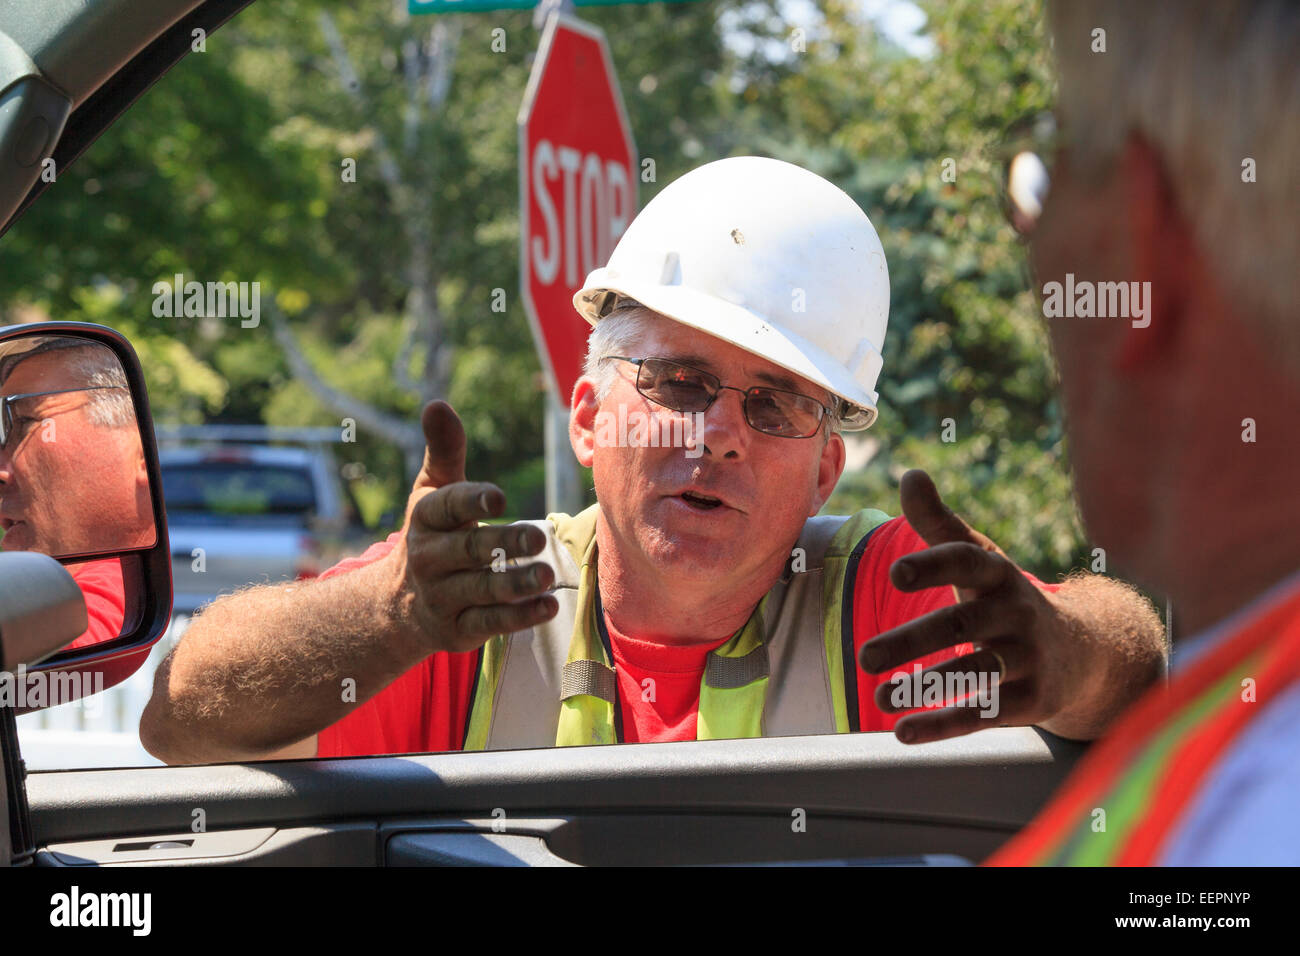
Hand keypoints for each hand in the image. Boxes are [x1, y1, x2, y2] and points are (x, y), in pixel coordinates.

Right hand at [385, 401, 558, 653]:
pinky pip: (489, 624)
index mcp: (425, 520)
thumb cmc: (432, 534)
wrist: (397, 606)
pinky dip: (519, 617)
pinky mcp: (457, 631)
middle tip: (538, 538)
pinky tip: (549, 606)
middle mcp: (429, 559)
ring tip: (547, 575)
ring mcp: (442, 597)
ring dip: (515, 584)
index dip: (472, 501)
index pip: (447, 507)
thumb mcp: (432, 493)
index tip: (499, 497)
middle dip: (503, 545)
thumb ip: (444, 451)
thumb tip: (437, 403)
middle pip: (469, 550)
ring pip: (482, 590)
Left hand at [858, 469, 1074, 743]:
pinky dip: (945, 724)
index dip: (934, 565)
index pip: (966, 562)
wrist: (1085, 649)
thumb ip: (939, 522)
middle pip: (960, 626)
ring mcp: (1028, 658)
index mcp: (997, 574)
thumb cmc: (1007, 598)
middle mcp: (1016, 613)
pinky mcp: (1033, 700)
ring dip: (924, 686)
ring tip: (878, 696)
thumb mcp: (980, 558)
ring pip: (974, 673)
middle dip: (912, 640)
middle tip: (863, 657)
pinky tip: (904, 733)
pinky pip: (985, 713)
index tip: (896, 571)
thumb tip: (909, 473)